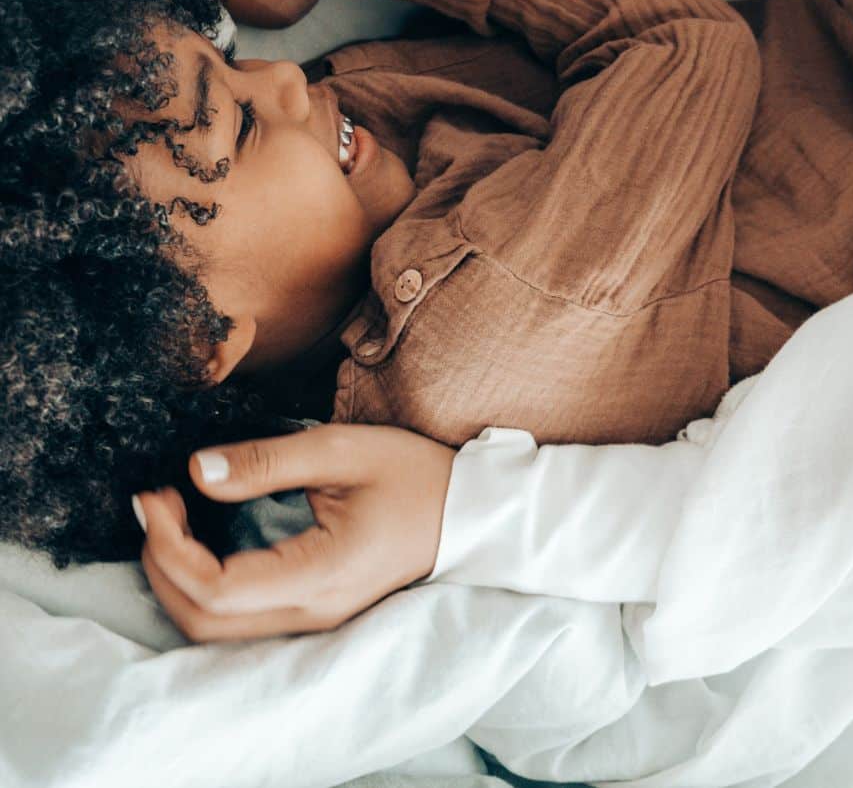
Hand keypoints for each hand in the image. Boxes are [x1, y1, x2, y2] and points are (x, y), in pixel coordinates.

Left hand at [133, 423, 455, 641]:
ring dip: (176, 577)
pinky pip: (238, 618)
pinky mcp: (314, 611)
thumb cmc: (414, 475)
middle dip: (160, 564)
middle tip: (156, 504)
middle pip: (202, 619)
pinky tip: (200, 542)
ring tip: (172, 519)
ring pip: (215, 626)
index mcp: (321, 573)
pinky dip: (202, 586)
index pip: (216, 587)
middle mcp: (313, 610)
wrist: (471, 513)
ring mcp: (315, 618)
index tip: (157, 495)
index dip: (169, 546)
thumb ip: (267, 462)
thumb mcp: (342, 450)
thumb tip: (195, 470)